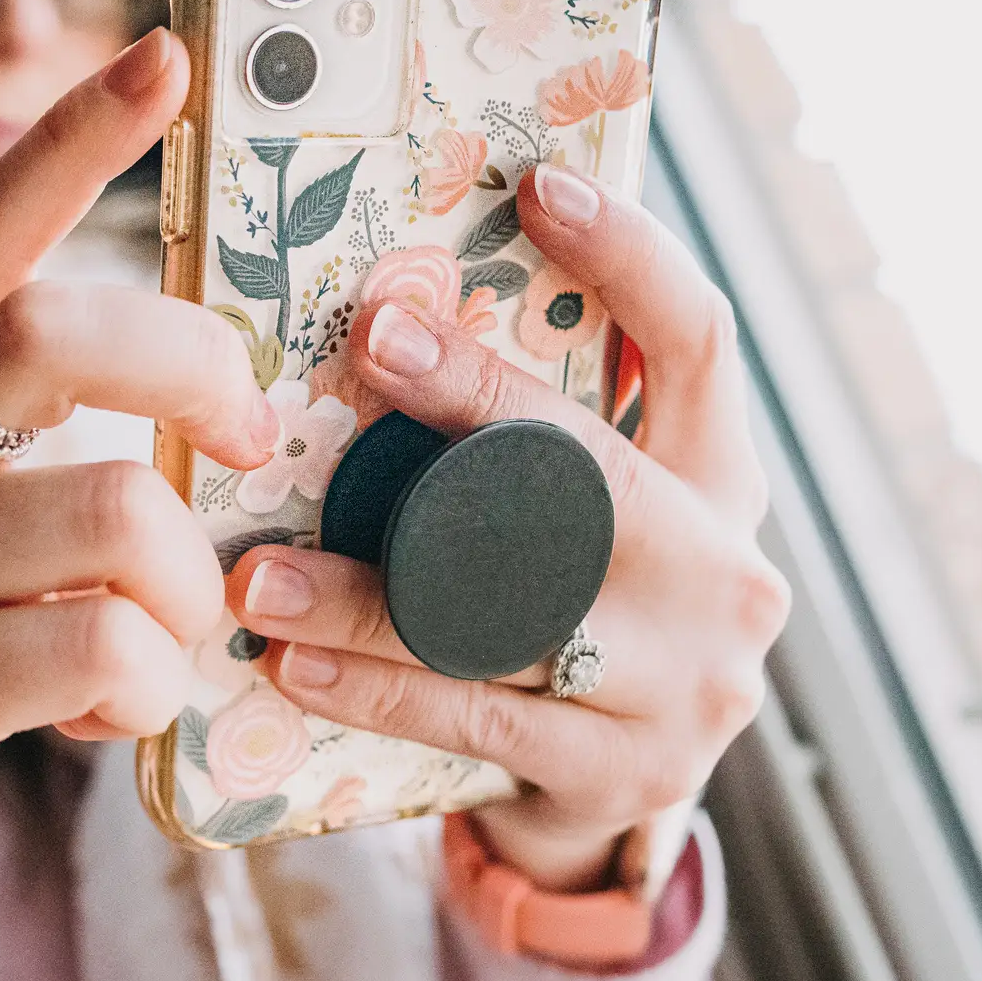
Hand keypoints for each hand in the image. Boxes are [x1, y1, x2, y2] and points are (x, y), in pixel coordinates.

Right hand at [0, 30, 278, 886]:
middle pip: (56, 333)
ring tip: (161, 630)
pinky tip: (107, 707)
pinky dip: (148, 688)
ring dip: (188, 588)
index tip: (164, 52)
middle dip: (194, 369)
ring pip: (122, 513)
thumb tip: (235, 407)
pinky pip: (105, 649)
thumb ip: (60, 440)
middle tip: (249, 438)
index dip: (74, 138)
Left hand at [229, 163, 789, 892]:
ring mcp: (688, 685)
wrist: (598, 794)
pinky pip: (477, 715)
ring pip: (512, 612)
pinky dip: (374, 688)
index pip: (698, 343)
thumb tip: (377, 309)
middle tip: (370, 343)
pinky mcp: (625, 774)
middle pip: (597, 469)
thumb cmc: (554, 614)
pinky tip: (290, 666)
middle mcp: (725, 576)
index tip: (536, 186)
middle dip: (479, 397)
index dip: (631, 257)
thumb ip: (515, 440)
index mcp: (717, 482)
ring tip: (255, 575)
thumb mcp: (569, 519)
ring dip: (367, 592)